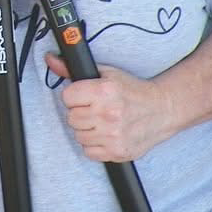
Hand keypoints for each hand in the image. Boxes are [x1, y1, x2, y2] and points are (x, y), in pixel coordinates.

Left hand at [44, 54, 171, 162]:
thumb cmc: (132, 90)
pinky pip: (89, 152)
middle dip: (81, 113)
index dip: (75, 96)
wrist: (162, 110)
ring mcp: (113, 135)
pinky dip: (95, 145)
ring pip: (78, 136)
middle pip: (71, 118)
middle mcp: (108, 114)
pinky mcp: (117, 152)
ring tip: (103, 122)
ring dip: (88, 130)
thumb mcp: (106, 73)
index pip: (67, 97)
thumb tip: (50, 59)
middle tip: (97, 109)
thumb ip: (75, 70)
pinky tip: (107, 135)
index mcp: (105, 91)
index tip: (86, 97)